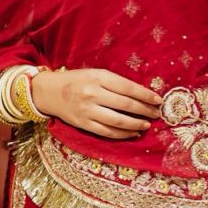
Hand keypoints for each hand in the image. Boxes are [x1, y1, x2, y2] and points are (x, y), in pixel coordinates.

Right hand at [32, 68, 161, 138]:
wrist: (49, 92)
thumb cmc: (77, 80)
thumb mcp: (95, 74)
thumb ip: (115, 82)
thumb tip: (141, 94)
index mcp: (98, 77)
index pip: (128, 87)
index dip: (145, 95)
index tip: (158, 100)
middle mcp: (93, 94)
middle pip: (125, 105)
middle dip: (144, 110)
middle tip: (156, 114)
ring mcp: (87, 111)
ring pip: (118, 121)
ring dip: (136, 124)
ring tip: (147, 125)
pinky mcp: (84, 124)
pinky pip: (107, 132)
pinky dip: (123, 134)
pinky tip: (133, 132)